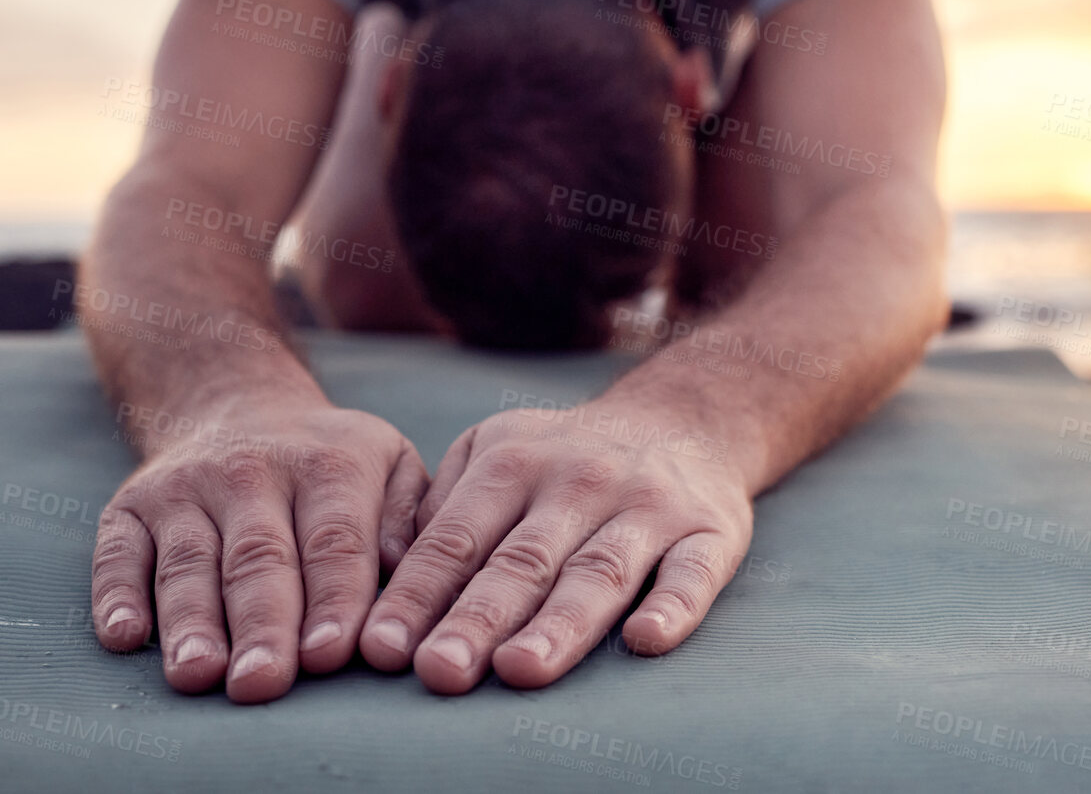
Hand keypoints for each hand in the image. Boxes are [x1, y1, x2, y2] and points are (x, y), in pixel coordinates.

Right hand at [91, 405, 426, 702]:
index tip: (331, 657)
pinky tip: (125, 638)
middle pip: (258, 558)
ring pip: (188, 562)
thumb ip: (408, 517)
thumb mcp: (390, 464)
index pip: (334, 542)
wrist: (237, 403)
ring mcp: (184, 489)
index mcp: (328, 466)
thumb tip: (409, 569)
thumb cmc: (332, 462)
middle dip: (262, 625)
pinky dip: (117, 595)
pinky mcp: (130, 508)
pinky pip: (118, 553)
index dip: (332, 599)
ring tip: (198, 675)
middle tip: (263, 683)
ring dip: (191, 621)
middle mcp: (252, 472)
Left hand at [358, 404, 754, 693]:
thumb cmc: (562, 458)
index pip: (457, 538)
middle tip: (439, 672)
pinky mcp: (709, 531)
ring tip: (521, 669)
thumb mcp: (492, 450)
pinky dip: (674, 606)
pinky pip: (694, 572)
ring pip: (599, 572)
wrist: (683, 420)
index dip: (417, 594)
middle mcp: (580, 481)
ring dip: (561, 623)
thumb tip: (386, 573)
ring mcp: (647, 506)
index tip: (381, 649)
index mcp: (514, 462)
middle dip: (478, 619)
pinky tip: (648, 640)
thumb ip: (441, 507)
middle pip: (523, 561)